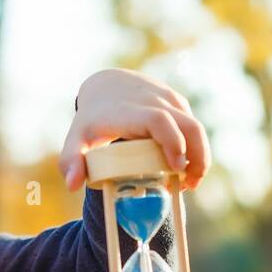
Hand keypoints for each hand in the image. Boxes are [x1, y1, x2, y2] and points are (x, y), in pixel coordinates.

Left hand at [59, 68, 211, 191]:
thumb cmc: (92, 118)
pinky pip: (192, 125)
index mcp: (130, 111)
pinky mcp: (177, 101)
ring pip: (195, 126)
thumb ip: (70, 161)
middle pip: (188, 125)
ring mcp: (168, 99)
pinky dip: (195, 147)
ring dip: (200, 155)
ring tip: (189, 182)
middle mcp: (153, 101)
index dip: (172, 143)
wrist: (106, 84)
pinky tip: (185, 167)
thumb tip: (73, 186)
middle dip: (197, 157)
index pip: (159, 121)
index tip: (177, 169)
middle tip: (190, 185)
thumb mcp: (76, 138)